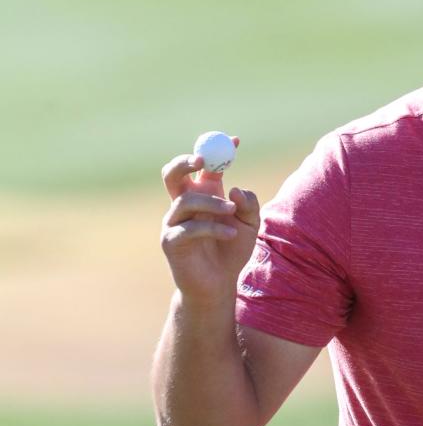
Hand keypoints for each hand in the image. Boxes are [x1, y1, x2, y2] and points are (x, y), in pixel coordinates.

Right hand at [160, 139, 259, 304]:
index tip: (236, 141)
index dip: (216, 151)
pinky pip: (189, 228)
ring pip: (186, 201)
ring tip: (233, 212)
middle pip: (172, 173)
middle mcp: (183, 205)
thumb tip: (234, 187)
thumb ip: (248, 203)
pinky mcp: (171, 241)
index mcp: (201, 195)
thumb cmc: (232, 251)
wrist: (220, 284)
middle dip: (185, 162)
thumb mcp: (249, 224)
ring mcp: (173, 222)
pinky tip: (231, 234)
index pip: (202, 166)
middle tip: (205, 162)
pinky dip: (213, 228)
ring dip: (212, 203)